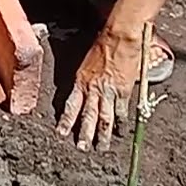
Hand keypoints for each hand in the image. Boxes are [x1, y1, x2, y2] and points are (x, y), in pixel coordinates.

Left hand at [56, 28, 139, 151]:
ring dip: (103, 135)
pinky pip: (121, 112)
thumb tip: (86, 89)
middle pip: (87, 116)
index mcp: (80, 81)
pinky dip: (121, 123)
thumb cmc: (102, 44)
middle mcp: (92, 89)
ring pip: (104, 118)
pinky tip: (121, 132)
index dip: (66, 120)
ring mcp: (108, 92)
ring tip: (101, 148)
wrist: (119, 37)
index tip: (61, 133)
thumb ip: (86, 78)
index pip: (71, 105)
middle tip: (82, 148)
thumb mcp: (87, 62)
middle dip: (84, 133)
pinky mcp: (123, 91)